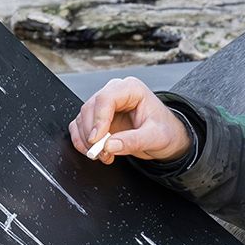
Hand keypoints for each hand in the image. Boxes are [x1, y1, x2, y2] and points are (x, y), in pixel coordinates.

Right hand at [69, 76, 193, 163]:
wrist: (166, 137)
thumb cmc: (164, 130)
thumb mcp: (155, 137)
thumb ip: (133, 141)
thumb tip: (110, 145)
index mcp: (131, 89)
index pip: (105, 98)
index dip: (98, 119)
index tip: (97, 140)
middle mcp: (115, 94)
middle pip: (90, 108)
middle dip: (91, 134)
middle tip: (101, 153)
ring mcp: (104, 106)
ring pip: (82, 119)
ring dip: (87, 141)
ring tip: (103, 155)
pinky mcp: (97, 119)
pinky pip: (79, 127)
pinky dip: (82, 142)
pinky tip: (96, 153)